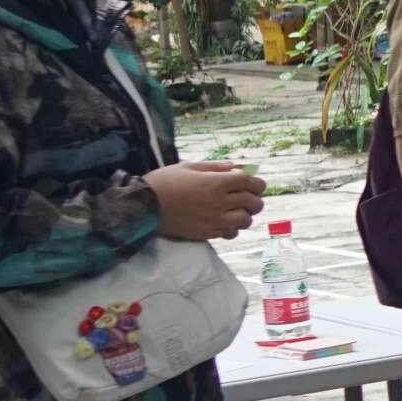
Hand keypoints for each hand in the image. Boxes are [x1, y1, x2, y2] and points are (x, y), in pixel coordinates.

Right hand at [148, 160, 264, 241]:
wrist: (143, 205)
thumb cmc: (164, 181)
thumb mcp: (188, 166)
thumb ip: (215, 167)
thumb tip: (237, 167)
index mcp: (215, 183)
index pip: (251, 183)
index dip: (258, 183)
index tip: (255, 184)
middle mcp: (218, 202)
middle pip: (253, 203)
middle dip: (255, 199)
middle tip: (248, 198)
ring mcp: (213, 219)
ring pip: (245, 220)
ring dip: (245, 215)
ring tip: (237, 211)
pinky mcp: (205, 233)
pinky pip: (230, 233)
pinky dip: (232, 228)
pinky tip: (225, 222)